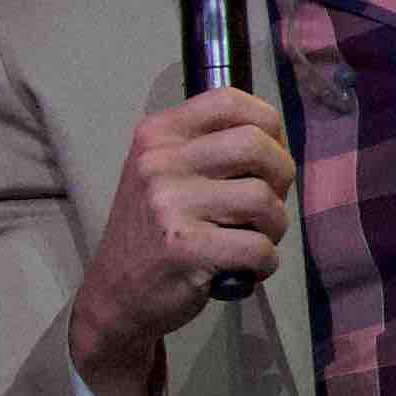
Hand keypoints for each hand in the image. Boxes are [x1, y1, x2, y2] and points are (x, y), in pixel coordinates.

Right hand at [70, 83, 294, 392]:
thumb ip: (208, 148)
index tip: (269, 154)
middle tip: (268, 203)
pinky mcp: (186, 248)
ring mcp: (170, 204)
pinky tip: (245, 268)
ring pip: (263, 198)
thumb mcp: (163, 173)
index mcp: (158, 134)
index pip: (230, 101)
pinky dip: (265, 262)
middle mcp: (160, 162)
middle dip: (281, 176)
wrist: (114, 295)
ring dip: (274, 226)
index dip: (268, 125)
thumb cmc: (152, 232)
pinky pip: (258, 247)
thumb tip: (276, 140)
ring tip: (254, 239)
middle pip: (256, 145)